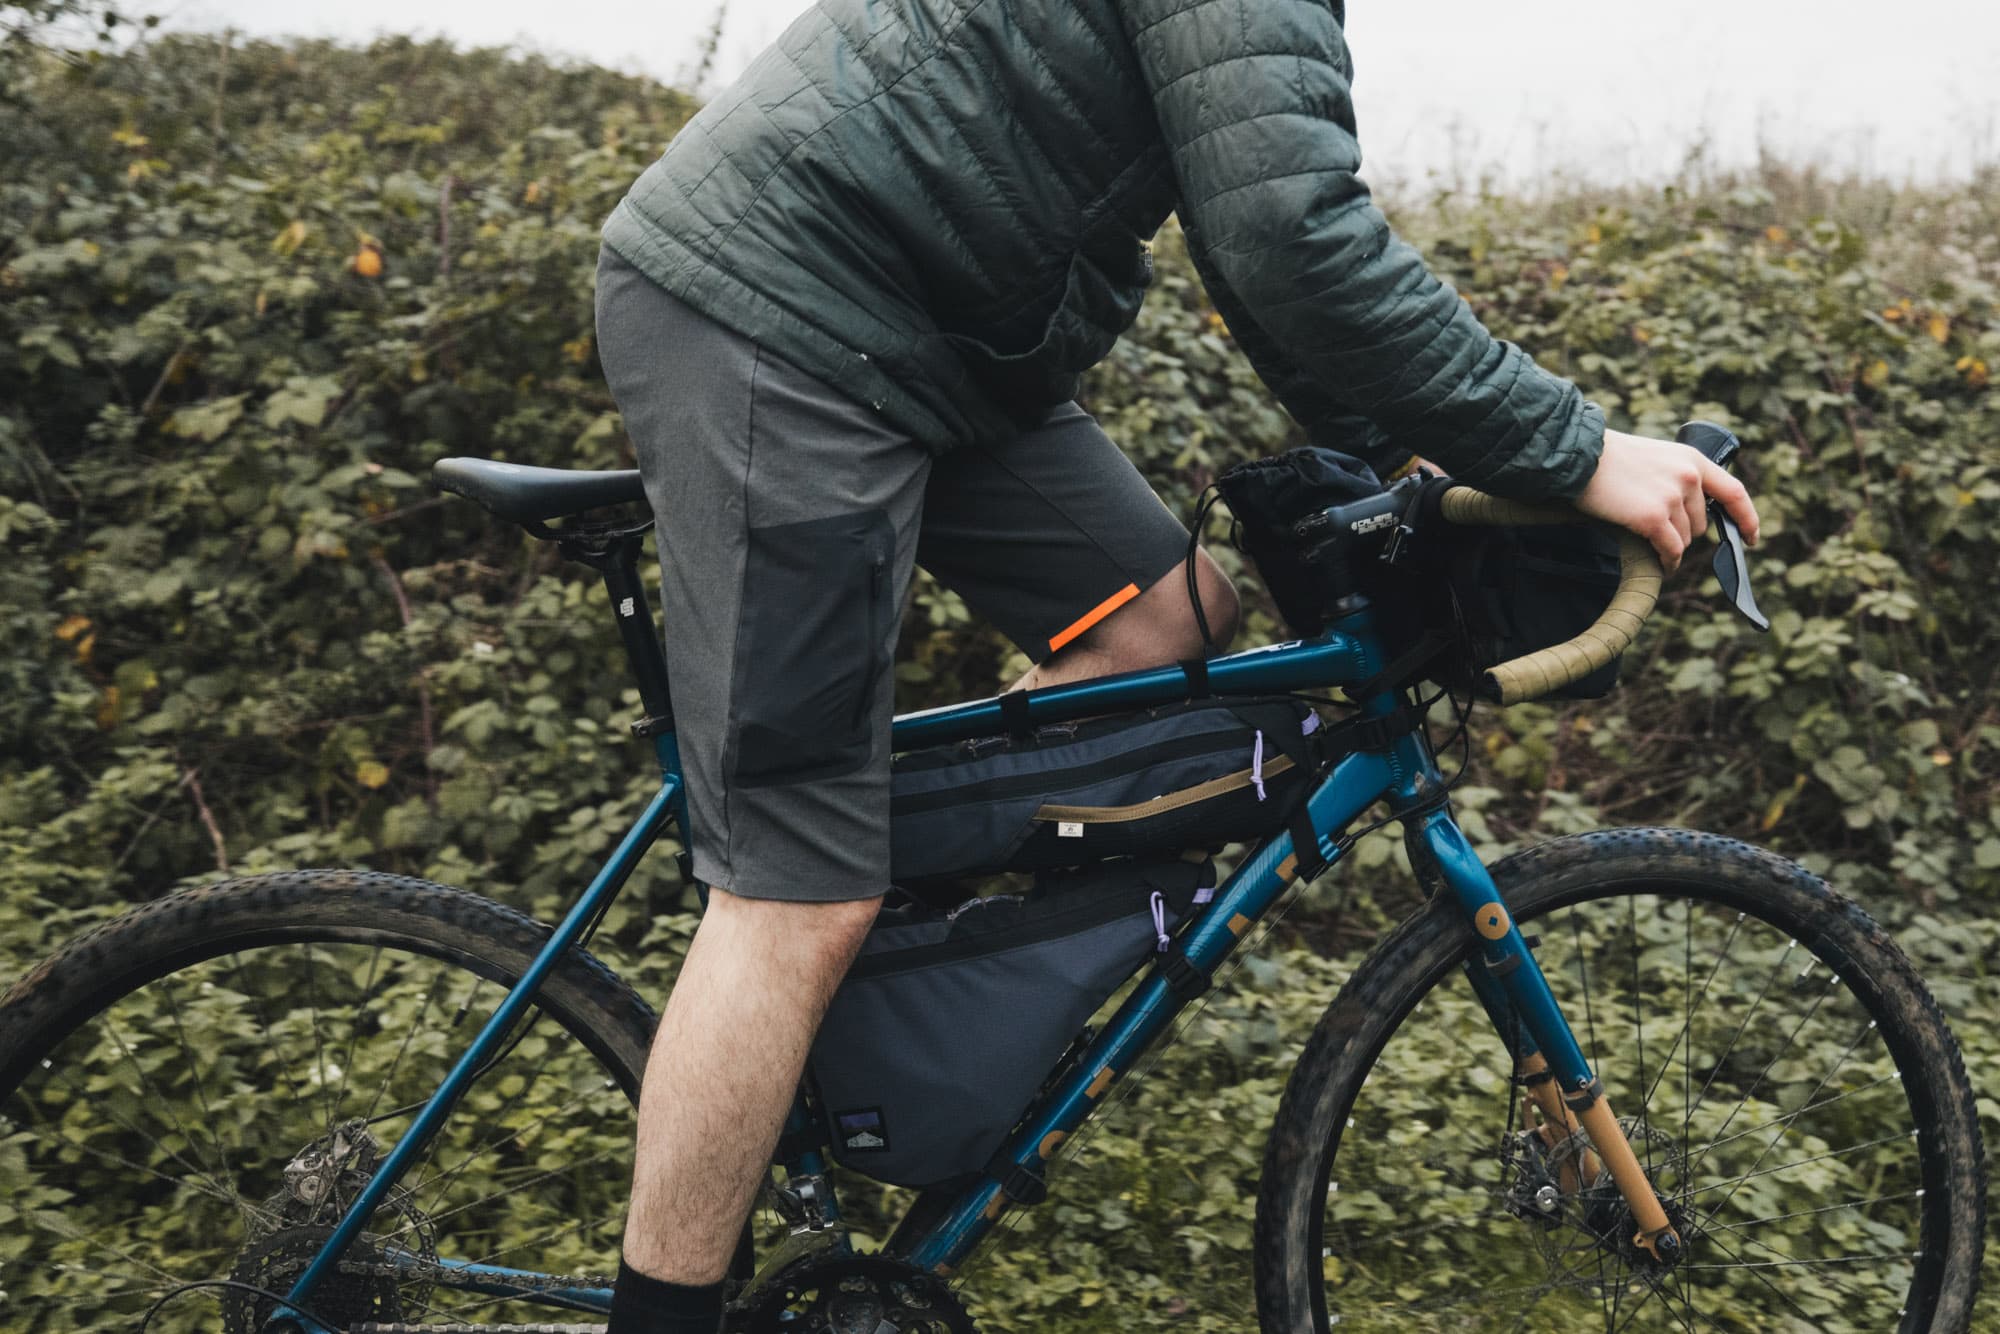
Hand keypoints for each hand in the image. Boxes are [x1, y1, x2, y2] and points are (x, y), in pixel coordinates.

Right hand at [1575, 429, 1760, 574]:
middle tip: (1657, 531)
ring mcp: (1672, 498)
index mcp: (1693, 460)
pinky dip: (1667, 562)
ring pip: (1684, 539)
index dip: (1747, 519)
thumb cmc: (1608, 458)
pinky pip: (1669, 550)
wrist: (1580, 455)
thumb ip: (1676, 478)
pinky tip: (1661, 565)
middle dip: (1683, 533)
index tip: (1751, 537)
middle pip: (1700, 524)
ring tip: (1648, 541)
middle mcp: (1688, 478)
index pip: (1733, 493)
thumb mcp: (1656, 458)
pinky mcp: (1652, 517)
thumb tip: (1686, 513)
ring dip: (1669, 546)